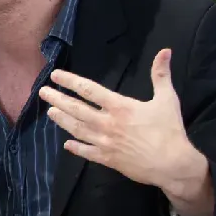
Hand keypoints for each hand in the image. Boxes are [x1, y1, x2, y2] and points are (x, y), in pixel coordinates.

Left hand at [39, 49, 212, 215]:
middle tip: (42, 92)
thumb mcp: (167, 99)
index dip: (70, 81)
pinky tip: (67, 144)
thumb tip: (165, 51)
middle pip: (76, 109)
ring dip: (62, 120)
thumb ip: (161, 75)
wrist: (173, 165)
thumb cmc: (170, 130)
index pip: (89, 90)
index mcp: (119, 107)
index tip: (55, 75)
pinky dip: (76, 148)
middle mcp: (107, 123)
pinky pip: (87, 152)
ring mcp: (105, 142)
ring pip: (77, 129)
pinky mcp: (107, 159)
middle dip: (57, 99)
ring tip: (50, 112)